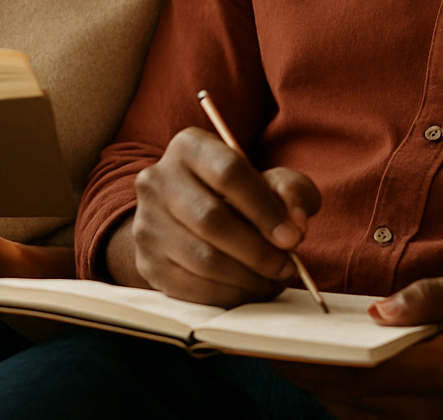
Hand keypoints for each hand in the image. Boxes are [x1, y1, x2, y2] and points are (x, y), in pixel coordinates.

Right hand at [120, 126, 320, 306]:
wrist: (187, 217)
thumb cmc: (238, 196)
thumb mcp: (269, 181)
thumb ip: (291, 192)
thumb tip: (295, 222)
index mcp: (190, 147)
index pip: (229, 172)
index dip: (264, 208)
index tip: (292, 237)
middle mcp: (158, 180)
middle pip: (211, 219)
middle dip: (258, 250)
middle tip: (287, 265)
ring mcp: (147, 222)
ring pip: (202, 258)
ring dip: (247, 277)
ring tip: (273, 279)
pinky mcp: (147, 261)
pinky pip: (191, 287)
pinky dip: (228, 294)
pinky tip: (249, 289)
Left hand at [275, 270, 442, 419]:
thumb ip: (432, 296)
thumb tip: (381, 308)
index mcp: (440, 372)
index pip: (358, 368)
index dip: (308, 357)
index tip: (269, 337)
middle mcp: (425, 409)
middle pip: (340, 391)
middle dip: (294, 366)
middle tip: (251, 336)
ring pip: (344, 409)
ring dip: (307, 381)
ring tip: (268, 345)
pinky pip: (357, 416)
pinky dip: (330, 393)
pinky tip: (308, 365)